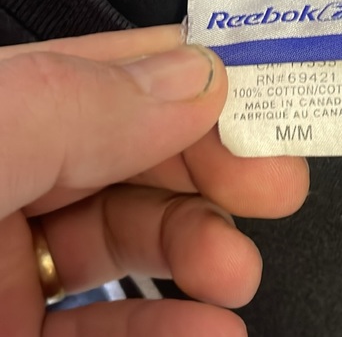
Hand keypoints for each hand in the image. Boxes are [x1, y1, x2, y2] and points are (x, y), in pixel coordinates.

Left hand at [0, 26, 309, 336]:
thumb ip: (84, 103)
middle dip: (217, 168)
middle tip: (274, 184)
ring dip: (202, 247)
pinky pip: (106, 323)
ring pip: (131, 234)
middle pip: (140, 152)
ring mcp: (10, 256)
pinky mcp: (16, 332)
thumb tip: (199, 75)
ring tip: (237, 270)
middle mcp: (13, 173)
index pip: (118, 73)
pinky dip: (168, 325)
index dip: (200, 79)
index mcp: (4, 107)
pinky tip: (211, 327)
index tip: (269, 99)